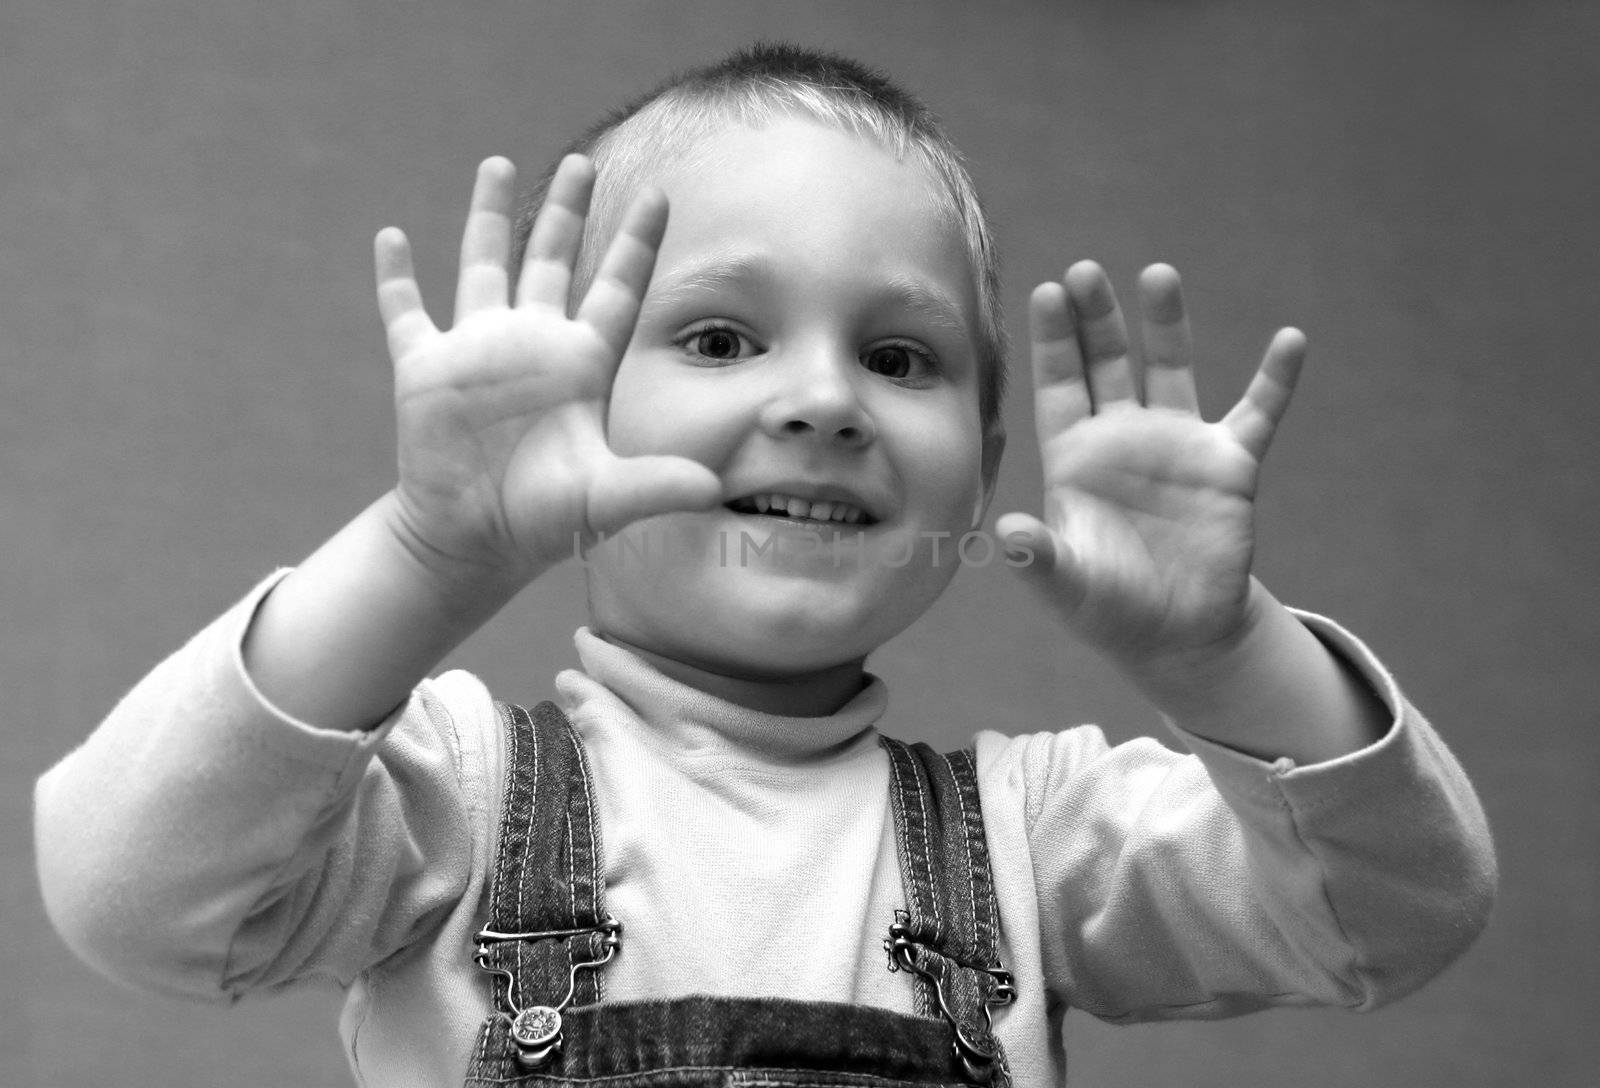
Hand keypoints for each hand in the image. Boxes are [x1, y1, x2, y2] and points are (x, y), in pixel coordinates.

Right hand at [375, 155, 719, 590]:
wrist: (472, 542)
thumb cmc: (543, 521)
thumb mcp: (604, 501)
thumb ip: (655, 486)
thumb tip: (712, 488)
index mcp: (581, 365)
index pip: (617, 288)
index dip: (636, 242)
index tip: (660, 193)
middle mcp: (533, 346)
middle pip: (553, 261)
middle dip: (566, 212)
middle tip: (581, 161)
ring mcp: (478, 352)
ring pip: (484, 267)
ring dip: (488, 217)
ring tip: (497, 163)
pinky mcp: (425, 369)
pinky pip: (406, 311)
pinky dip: (395, 277)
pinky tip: (390, 237)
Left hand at [997, 261, 1304, 675]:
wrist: (1174, 632)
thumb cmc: (1107, 606)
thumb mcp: (1067, 585)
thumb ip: (1040, 558)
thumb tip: (1008, 535)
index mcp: (1074, 457)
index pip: (1059, 385)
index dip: (1054, 341)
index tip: (1046, 291)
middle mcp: (1122, 437)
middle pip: (1106, 362)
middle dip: (1097, 317)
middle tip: (1085, 270)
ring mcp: (1176, 444)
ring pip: (1169, 369)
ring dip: (1165, 324)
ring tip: (1157, 274)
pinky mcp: (1228, 466)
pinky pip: (1257, 414)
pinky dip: (1274, 380)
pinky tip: (1290, 339)